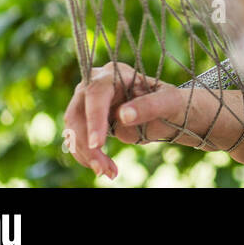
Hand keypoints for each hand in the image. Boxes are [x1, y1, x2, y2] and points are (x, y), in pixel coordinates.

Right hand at [64, 62, 243, 178]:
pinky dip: (87, 157)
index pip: (97, 92)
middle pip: (77, 113)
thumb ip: (150, 105)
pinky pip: (77, 140)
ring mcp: (87, 103)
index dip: (94, 117)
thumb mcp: (170, 102)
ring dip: (86, 155)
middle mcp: (96, 85)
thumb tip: (124, 115)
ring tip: (108, 172)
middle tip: (103, 169)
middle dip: (87, 144)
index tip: (98, 144)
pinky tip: (105, 168)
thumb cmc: (171, 102)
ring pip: (73, 129)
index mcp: (116, 72)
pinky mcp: (86, 121)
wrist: (168, 114)